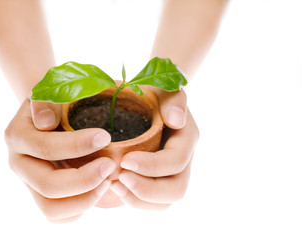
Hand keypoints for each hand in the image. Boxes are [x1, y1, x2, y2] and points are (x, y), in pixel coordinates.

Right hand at [5, 99, 114, 221]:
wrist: (49, 113)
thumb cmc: (55, 100)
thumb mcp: (49, 91)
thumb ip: (46, 100)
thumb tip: (46, 121)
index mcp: (18, 136)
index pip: (45, 148)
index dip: (76, 145)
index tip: (106, 136)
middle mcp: (20, 163)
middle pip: (48, 185)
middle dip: (85, 179)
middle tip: (111, 166)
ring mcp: (30, 183)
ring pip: (51, 208)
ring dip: (85, 199)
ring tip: (108, 181)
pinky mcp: (42, 195)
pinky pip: (58, 216)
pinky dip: (81, 208)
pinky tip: (100, 190)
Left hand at [110, 90, 198, 208]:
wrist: (153, 101)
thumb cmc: (157, 93)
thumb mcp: (167, 89)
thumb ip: (174, 100)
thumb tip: (176, 120)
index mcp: (187, 139)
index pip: (176, 162)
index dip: (152, 166)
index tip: (124, 160)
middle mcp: (184, 161)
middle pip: (176, 190)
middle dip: (147, 190)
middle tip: (118, 179)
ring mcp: (172, 174)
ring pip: (165, 202)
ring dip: (139, 199)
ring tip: (114, 186)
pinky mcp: (158, 181)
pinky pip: (153, 202)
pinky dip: (135, 200)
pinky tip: (115, 187)